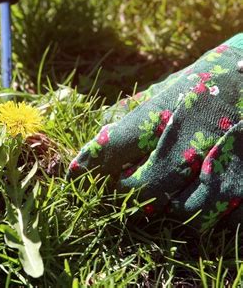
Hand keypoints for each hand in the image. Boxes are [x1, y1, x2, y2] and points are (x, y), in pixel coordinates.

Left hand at [68, 34, 242, 231]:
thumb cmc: (213, 79)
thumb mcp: (172, 84)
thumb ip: (136, 107)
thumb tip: (101, 123)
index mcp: (166, 113)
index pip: (112, 146)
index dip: (89, 163)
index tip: (75, 172)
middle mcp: (189, 142)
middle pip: (141, 188)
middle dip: (124, 192)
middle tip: (118, 186)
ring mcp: (220, 166)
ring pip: (180, 211)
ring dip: (165, 206)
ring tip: (161, 194)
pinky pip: (218, 217)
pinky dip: (202, 214)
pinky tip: (196, 197)